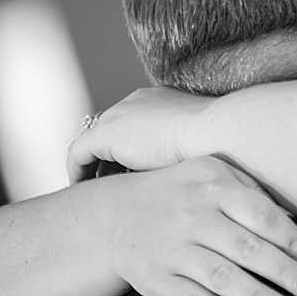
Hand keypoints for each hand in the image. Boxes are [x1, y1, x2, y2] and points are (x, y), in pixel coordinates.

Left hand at [69, 87, 208, 182]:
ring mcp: (118, 115)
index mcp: (160, 101)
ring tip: (96, 194)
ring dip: (92, 169)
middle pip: (110, 132)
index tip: (130, 176)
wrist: (218, 134)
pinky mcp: (105, 134)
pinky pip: (78, 154)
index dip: (128, 152)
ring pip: (92, 144)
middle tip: (107, 186)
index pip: (133, 125)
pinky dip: (77, 173)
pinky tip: (85, 194)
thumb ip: (185, 154)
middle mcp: (135, 102)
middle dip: (107, 160)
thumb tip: (181, 178)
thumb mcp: (200, 147)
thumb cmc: (219, 145)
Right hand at [97, 156, 296, 295]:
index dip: (295, 242)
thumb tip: (294, 218)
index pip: (263, 216)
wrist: (114, 217)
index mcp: (213, 186)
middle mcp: (193, 216)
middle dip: (286, 273)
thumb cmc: (181, 194)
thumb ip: (252, 190)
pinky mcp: (156, 279)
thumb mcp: (211, 174)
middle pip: (248, 248)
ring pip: (223, 277)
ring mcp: (173, 249)